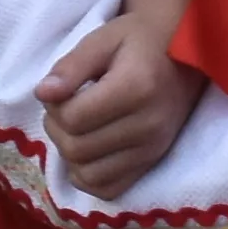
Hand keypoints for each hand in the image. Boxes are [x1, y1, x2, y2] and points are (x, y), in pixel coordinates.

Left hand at [34, 0, 197, 202]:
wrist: (185, 50)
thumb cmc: (137, 39)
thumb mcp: (101, 39)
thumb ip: (70, 66)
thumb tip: (43, 94)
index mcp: (136, 88)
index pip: (73, 118)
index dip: (53, 106)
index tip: (60, 90)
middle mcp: (149, 125)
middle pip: (77, 149)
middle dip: (57, 129)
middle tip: (65, 106)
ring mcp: (154, 148)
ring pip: (89, 173)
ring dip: (70, 154)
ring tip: (76, 127)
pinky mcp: (154, 161)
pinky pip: (110, 189)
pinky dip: (89, 176)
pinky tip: (87, 151)